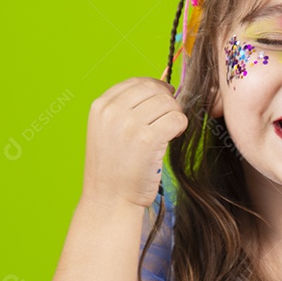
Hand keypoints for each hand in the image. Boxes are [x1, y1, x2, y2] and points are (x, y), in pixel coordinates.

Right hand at [81, 77, 188, 208]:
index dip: (155, 88)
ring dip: (175, 116)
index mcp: (101, 106)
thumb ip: (125, 108)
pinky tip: (171, 139)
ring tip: (167, 133)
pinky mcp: (148, 139)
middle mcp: (113, 111)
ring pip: (169, 103)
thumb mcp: (107, 130)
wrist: (109, 199)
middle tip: (168, 120)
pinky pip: (177, 119)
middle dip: (168, 102)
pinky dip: (180, 127)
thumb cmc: (114, 168)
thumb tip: (162, 88)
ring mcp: (130, 124)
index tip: (163, 99)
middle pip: (155, 89)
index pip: (137, 81)